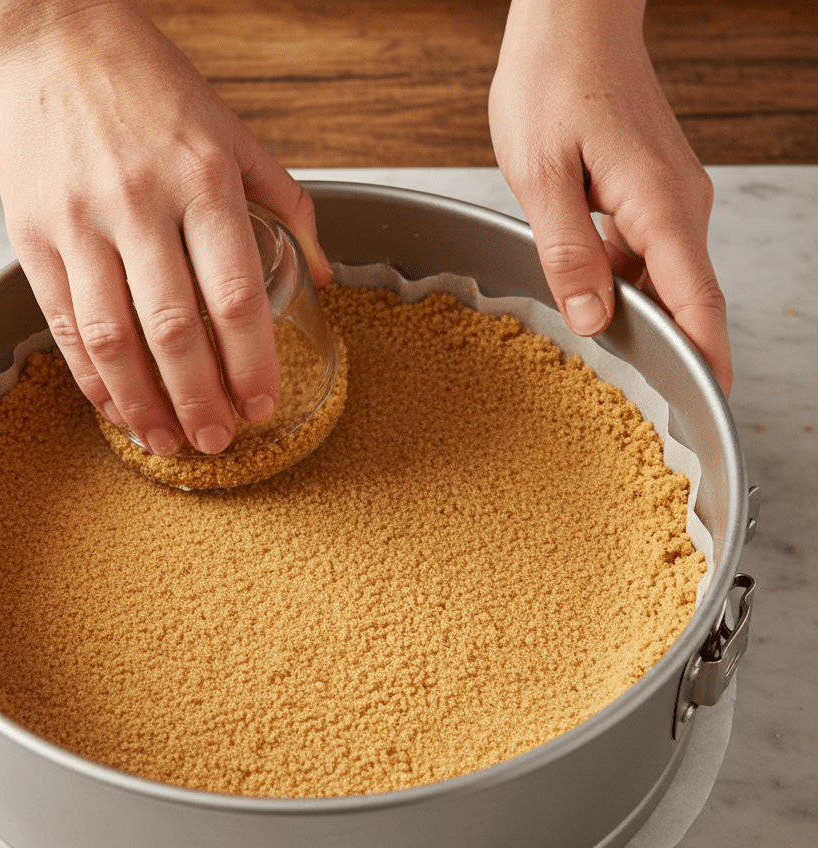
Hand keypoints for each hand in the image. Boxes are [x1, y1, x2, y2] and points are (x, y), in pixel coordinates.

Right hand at [0, 0, 331, 452]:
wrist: (57, 37)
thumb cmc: (156, 92)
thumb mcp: (237, 137)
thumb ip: (288, 207)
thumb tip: (325, 276)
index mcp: (202, 180)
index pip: (235, 296)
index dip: (251, 364)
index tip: (262, 406)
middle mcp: (140, 203)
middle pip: (174, 330)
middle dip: (200, 400)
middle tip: (218, 441)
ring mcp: (79, 221)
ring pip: (112, 338)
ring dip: (142, 404)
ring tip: (167, 443)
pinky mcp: (31, 234)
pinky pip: (63, 323)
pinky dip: (90, 376)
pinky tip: (115, 406)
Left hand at [489, 0, 731, 394]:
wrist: (573, 19)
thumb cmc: (553, 83)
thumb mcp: (541, 176)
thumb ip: (568, 252)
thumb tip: (592, 317)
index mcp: (658, 205)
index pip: (698, 300)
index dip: (706, 358)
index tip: (710, 406)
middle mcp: (678, 205)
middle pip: (683, 297)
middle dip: (664, 350)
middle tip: (633, 402)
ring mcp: (668, 198)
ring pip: (660, 278)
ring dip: (635, 315)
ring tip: (600, 352)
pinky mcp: (650, 192)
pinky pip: (645, 255)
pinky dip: (622, 284)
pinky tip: (586, 295)